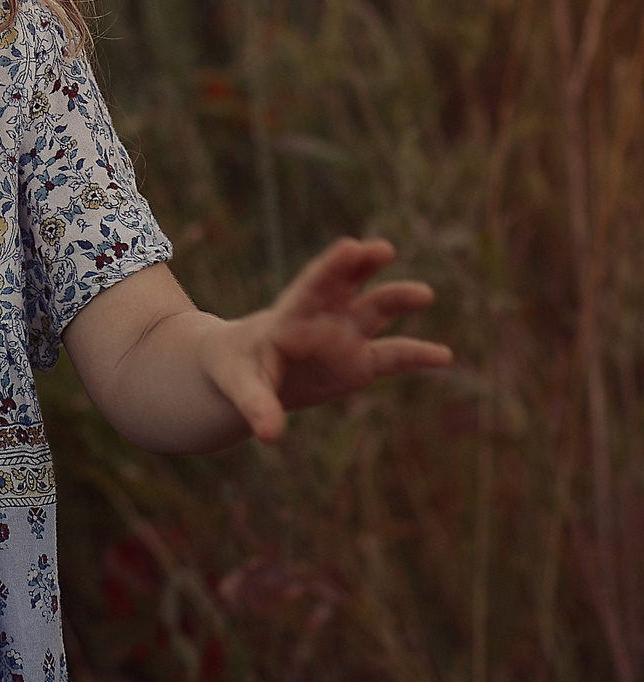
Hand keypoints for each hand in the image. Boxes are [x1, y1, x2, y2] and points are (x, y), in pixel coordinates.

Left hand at [201, 236, 453, 442]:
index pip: (311, 287)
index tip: (350, 247)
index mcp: (289, 316)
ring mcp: (345, 337)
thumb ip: (255, 404)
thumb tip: (270, 435)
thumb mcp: (239, 385)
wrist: (246, 371)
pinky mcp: (359, 362)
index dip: (332, 267)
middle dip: (362, 265)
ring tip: (423, 293)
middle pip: (344, 285)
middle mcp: (321, 318)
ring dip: (396, 299)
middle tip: (380, 248)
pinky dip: (416, 355)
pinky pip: (392, 356)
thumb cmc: (237, 368)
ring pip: (374, 310)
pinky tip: (444, 355)